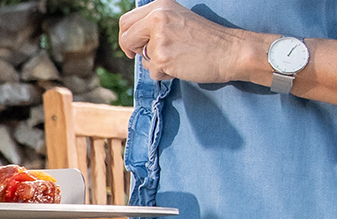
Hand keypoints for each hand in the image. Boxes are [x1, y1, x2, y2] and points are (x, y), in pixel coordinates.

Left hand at [118, 0, 263, 83]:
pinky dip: (164, 74)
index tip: (134, 46)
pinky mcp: (163, 57)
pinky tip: (182, 65)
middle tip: (143, 56)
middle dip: (131, 50)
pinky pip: (152, 72)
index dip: (126, 36)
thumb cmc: (206, 39)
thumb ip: (156, 25)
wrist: (231, 51)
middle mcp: (158, 17)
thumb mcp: (178, 20)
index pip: (126, 21)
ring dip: (154, 63)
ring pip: (140, 57)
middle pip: (125, 37)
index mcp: (161, 5)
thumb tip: (132, 40)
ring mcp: (160, 37)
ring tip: (177, 57)